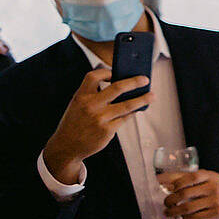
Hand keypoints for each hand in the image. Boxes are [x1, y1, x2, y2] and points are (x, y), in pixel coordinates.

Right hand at [42, 67, 152, 182]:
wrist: (66, 146)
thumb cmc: (76, 123)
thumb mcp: (78, 106)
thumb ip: (94, 96)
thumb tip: (123, 88)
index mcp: (80, 96)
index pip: (93, 76)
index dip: (106, 72)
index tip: (117, 71)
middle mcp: (90, 105)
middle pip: (117, 88)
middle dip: (134, 82)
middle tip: (145, 79)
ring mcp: (100, 118)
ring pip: (127, 105)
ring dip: (142, 99)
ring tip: (152, 96)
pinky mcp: (107, 130)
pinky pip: (125, 118)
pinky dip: (133, 112)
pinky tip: (138, 109)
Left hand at [160, 170, 218, 218]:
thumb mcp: (208, 177)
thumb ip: (186, 177)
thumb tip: (162, 178)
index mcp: (209, 176)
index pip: (189, 177)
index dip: (176, 183)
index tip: (169, 189)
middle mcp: (212, 187)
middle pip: (185, 194)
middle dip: (171, 200)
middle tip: (166, 203)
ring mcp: (215, 201)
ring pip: (188, 208)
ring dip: (175, 211)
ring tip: (169, 212)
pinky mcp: (217, 213)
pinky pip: (196, 217)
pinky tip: (183, 218)